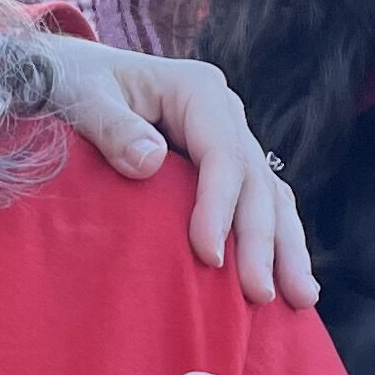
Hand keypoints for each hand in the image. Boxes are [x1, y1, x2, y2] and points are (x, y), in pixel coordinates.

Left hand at [32, 35, 317, 306]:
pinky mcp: (224, 167)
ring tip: (301, 298)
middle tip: (259, 294)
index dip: (219, 206)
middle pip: (254, 181)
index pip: (222, 154)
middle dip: (260, 240)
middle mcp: (224, 114)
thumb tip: (150, 162)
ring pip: (270, 196)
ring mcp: (230, 140)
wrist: (73, 76)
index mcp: (198, 90)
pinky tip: (290, 283)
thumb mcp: (82, 96)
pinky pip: (260, 205)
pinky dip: (276, 242)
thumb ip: (111, 126)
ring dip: (286, 248)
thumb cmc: (73, 84)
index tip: (209, 256)